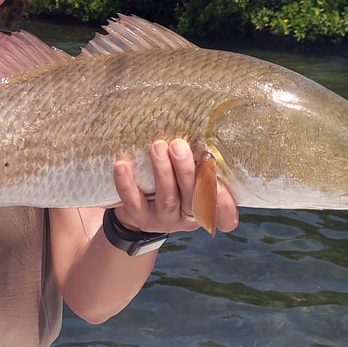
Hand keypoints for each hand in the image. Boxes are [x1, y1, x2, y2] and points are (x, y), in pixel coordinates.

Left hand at [112, 139, 238, 234]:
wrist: (140, 206)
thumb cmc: (174, 180)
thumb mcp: (191, 175)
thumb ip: (200, 162)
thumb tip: (200, 127)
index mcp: (207, 206)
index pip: (224, 213)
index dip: (225, 202)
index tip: (221, 182)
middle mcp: (188, 216)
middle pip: (193, 198)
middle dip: (186, 171)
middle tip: (179, 145)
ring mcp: (164, 219)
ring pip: (167, 198)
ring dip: (162, 172)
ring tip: (158, 146)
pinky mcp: (140, 218)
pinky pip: (133, 201)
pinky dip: (127, 183)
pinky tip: (122, 165)